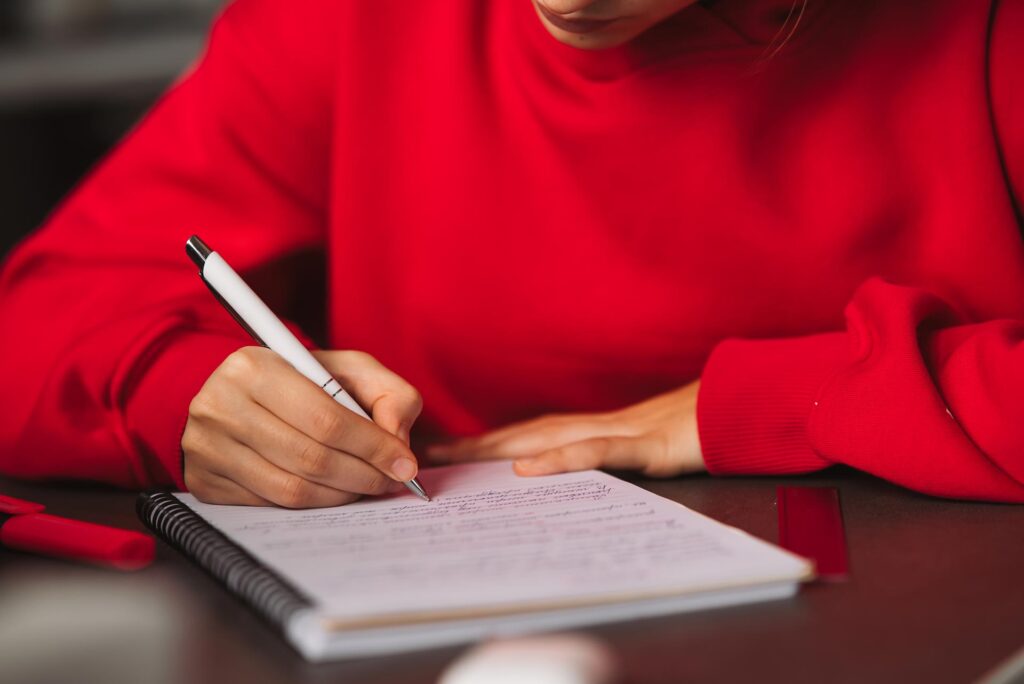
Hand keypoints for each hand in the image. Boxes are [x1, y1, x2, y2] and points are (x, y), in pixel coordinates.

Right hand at [182, 347, 422, 507]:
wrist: (240, 394)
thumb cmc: (302, 381)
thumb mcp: (348, 369)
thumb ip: (389, 393)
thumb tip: (398, 442)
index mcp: (255, 367)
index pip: (326, 419)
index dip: (373, 447)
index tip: (405, 464)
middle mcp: (220, 406)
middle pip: (310, 458)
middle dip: (363, 476)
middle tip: (390, 481)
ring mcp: (206, 447)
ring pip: (291, 490)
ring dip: (341, 496)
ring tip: (365, 487)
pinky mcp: (204, 481)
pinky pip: (269, 506)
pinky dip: (311, 505)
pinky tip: (331, 491)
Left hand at [428, 380, 704, 477]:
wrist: (737, 408)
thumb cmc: (688, 432)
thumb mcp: (637, 451)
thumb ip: (600, 457)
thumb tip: (560, 477)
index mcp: (590, 430)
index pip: (525, 437)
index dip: (482, 445)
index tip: (442, 454)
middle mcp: (593, 427)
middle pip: (521, 434)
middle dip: (471, 446)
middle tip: (425, 455)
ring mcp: (617, 433)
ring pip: (545, 438)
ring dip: (496, 448)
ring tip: (454, 459)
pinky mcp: (643, 446)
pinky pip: (594, 452)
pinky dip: (559, 459)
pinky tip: (527, 468)